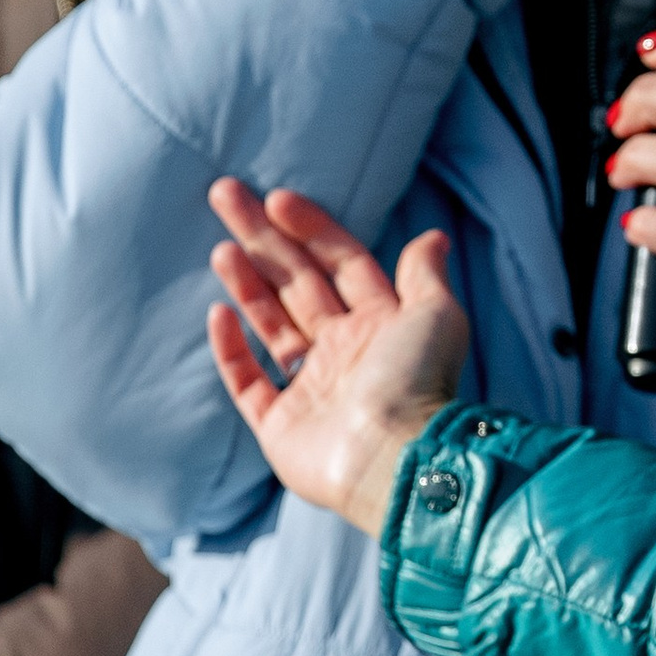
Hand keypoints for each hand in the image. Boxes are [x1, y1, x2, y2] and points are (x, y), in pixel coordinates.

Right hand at [208, 182, 469, 535]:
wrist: (394, 459)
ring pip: (272, 324)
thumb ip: (425, 276)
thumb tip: (433, 237)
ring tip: (222, 247)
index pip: (340, 263)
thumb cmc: (419, 384)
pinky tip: (218, 312)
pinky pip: (249, 382)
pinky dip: (233, 350)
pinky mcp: (281, 427)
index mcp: (379, 324)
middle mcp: (344, 352)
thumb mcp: (437, 316)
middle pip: (297, 283)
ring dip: (247, 283)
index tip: (278, 198)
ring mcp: (311, 389)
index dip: (311, 229)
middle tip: (225, 195)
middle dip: (263, 239)